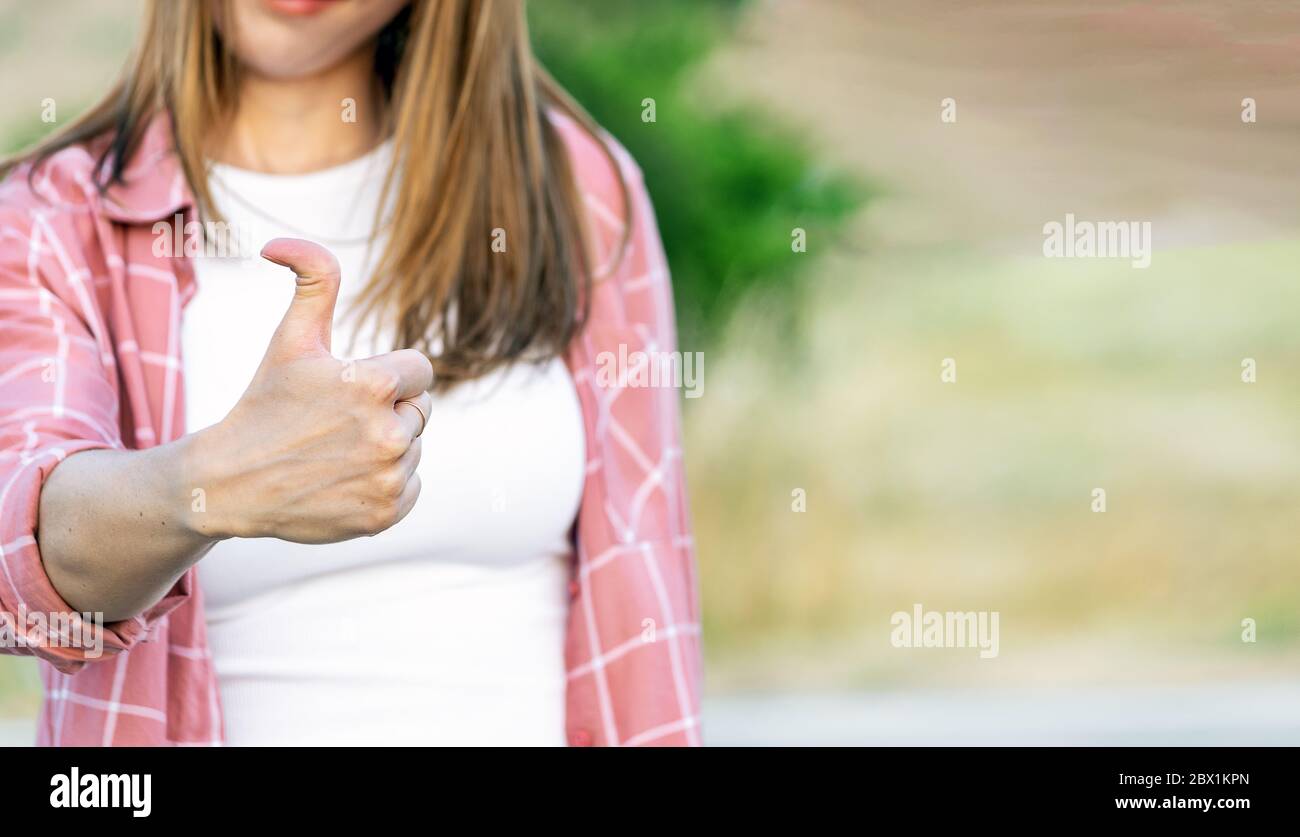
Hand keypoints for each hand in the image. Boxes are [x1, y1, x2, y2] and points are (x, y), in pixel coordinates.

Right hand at [191, 238, 432, 542]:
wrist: (231, 484)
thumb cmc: (264, 405)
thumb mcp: (290, 339)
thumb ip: (310, 280)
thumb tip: (276, 243)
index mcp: (372, 385)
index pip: (421, 370)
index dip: (391, 376)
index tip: (357, 388)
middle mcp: (388, 434)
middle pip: (421, 411)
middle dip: (388, 411)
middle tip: (337, 424)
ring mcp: (389, 477)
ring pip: (414, 448)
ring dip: (386, 448)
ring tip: (336, 452)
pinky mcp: (387, 513)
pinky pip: (413, 486)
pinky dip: (387, 484)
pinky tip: (344, 480)